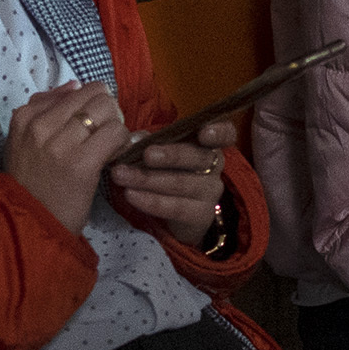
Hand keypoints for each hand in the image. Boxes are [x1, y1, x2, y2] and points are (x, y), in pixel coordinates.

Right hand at [2, 83, 122, 226]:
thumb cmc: (32, 184)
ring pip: (108, 110)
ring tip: (109, 147)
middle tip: (106, 135)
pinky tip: (115, 157)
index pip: (74, 90)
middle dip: (108, 112)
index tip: (91, 128)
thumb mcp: (24, 142)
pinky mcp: (80, 163)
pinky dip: (123, 142)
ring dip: (116, 127)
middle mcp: (40, 126)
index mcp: (25, 116)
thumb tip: (76, 84)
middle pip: (95, 95)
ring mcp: (59, 144)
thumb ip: (45, 109)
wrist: (30, 224)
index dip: (91, 106)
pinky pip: (116, 133)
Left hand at [107, 113, 235, 248]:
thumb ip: (148, 142)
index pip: (226, 134)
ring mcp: (210, 192)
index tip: (204, 133)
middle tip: (146, 154)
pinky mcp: (201, 215)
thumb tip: (134, 140)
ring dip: (149, 179)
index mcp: (206, 144)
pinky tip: (131, 195)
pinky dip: (152, 202)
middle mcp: (214, 166)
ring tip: (122, 176)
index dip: (220, 132)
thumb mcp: (158, 153)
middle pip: (199, 157)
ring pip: (183, 183)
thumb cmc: (166, 173)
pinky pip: (177, 208)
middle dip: (171, 155)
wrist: (176, 217)